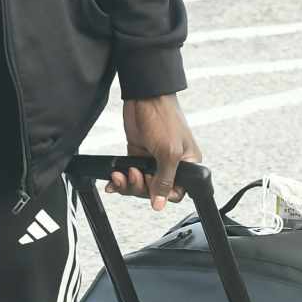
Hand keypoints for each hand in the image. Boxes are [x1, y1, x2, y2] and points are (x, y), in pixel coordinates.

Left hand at [108, 94, 201, 210]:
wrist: (145, 97)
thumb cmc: (165, 118)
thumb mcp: (168, 153)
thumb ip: (165, 180)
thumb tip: (160, 203)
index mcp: (187, 164)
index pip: (176, 193)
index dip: (162, 195)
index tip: (151, 188)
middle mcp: (171, 164)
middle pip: (155, 191)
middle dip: (141, 187)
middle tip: (135, 174)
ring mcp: (153, 160)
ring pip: (140, 185)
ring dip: (128, 184)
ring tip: (122, 174)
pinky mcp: (138, 154)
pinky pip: (129, 175)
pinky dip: (120, 180)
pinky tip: (114, 180)